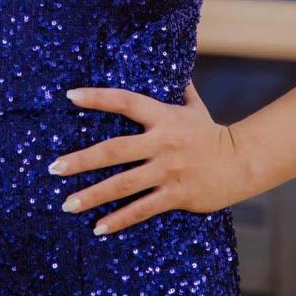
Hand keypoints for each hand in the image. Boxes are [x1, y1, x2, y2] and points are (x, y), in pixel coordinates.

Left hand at [49, 78, 245, 235]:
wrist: (241, 162)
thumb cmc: (211, 133)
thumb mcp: (194, 107)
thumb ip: (179, 89)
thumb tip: (173, 68)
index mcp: (162, 117)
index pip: (124, 101)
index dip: (97, 98)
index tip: (70, 97)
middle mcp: (161, 143)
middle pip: (114, 150)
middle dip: (81, 160)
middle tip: (54, 168)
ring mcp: (167, 171)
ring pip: (123, 184)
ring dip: (92, 195)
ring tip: (67, 204)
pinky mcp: (176, 195)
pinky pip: (142, 209)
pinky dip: (119, 220)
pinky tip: (98, 228)